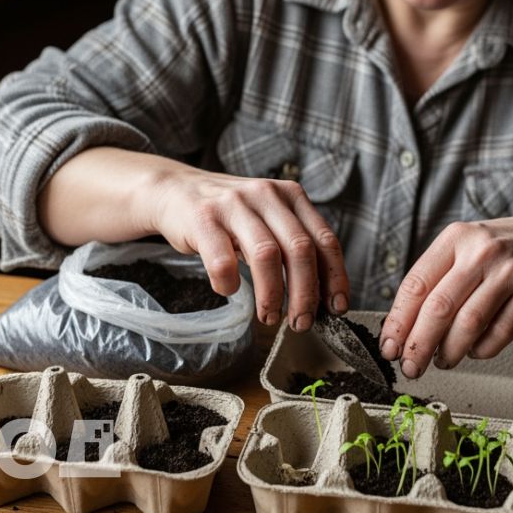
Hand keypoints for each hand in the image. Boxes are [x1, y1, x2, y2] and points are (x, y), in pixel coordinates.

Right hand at [151, 168, 350, 330]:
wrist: (175, 190)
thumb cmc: (229, 214)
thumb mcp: (268, 219)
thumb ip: (293, 244)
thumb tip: (321, 294)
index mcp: (290, 195)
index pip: (324, 239)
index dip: (334, 277)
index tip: (336, 307)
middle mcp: (266, 195)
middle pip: (300, 250)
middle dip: (305, 294)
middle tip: (300, 322)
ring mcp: (234, 204)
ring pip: (266, 255)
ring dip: (272, 295)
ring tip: (269, 316)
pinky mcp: (203, 218)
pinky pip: (223, 262)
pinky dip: (229, 285)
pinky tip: (229, 290)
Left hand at [379, 215, 512, 378]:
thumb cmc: (504, 249)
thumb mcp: (466, 246)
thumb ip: (438, 278)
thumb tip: (404, 326)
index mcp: (456, 238)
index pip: (416, 285)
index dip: (398, 321)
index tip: (389, 345)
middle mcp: (481, 252)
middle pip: (439, 308)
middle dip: (419, 344)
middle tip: (410, 365)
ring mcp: (509, 273)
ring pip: (468, 324)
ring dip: (449, 351)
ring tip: (442, 361)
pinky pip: (499, 333)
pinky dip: (481, 350)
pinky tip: (473, 351)